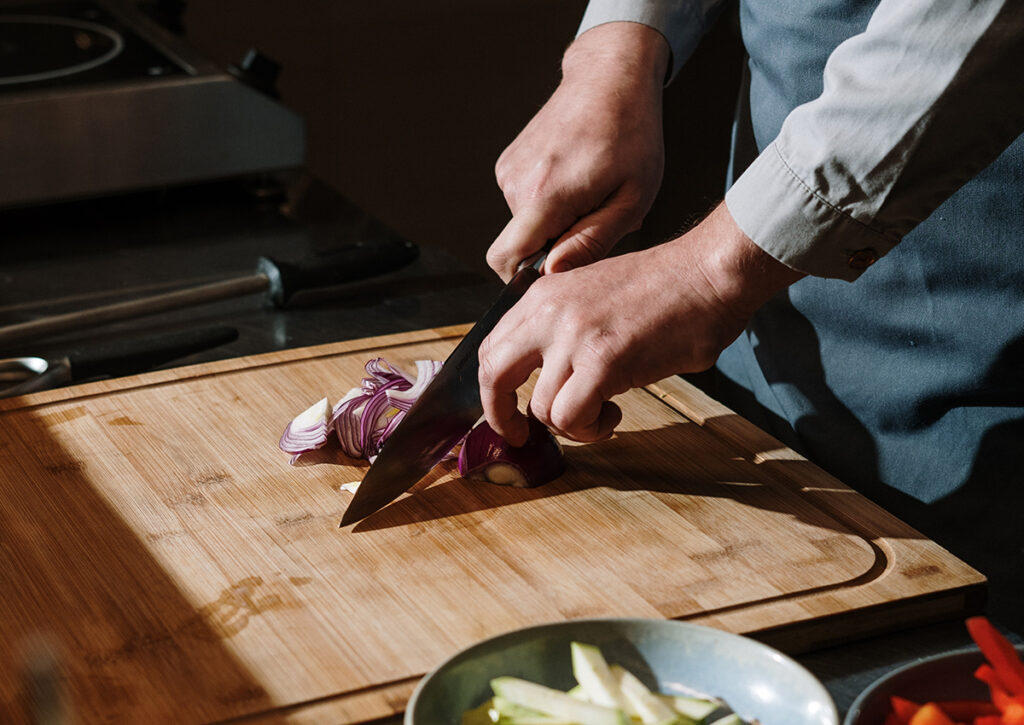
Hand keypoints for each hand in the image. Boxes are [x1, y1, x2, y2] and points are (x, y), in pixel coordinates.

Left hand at [477, 203, 805, 444]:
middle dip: (501, 416)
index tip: (509, 409)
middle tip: (522, 435)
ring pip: (542, 409)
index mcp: (543, 295)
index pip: (492, 347)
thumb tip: (546, 372)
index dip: (493, 388)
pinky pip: (571, 418)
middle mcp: (548, 313)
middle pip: (494, 376)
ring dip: (572, 424)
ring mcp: (573, 337)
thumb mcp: (593, 294)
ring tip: (603, 412)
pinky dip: (591, 428)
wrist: (709, 273)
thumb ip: (562, 326)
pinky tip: (614, 413)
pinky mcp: (602, 362)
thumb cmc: (666, 287)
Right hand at [487, 22, 670, 280]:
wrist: (610, 77)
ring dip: (555, 221)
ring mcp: (509, 170)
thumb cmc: (631, 135)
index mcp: (547, 194)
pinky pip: (523, 202)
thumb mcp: (632, 198)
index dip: (524, 278)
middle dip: (553, 246)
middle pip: (520, 245)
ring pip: (524, 224)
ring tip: (589, 192)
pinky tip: (575, 177)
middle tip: (594, 219)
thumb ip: (592, 242)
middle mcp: (518, 182)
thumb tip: (553, 273)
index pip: (505, 259)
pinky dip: (547, 202)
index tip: (557, 272)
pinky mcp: (508, 162)